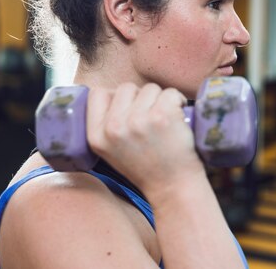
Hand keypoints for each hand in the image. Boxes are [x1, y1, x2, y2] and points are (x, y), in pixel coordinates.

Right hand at [85, 82, 204, 196]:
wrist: (173, 187)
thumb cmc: (146, 167)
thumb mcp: (111, 150)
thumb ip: (106, 124)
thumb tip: (114, 93)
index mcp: (96, 136)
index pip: (97, 93)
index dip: (116, 96)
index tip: (130, 107)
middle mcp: (113, 127)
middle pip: (126, 88)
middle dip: (142, 98)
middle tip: (152, 117)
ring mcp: (138, 121)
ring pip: (150, 88)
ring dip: (161, 99)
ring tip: (165, 121)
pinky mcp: (162, 116)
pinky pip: (171, 92)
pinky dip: (179, 100)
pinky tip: (179, 116)